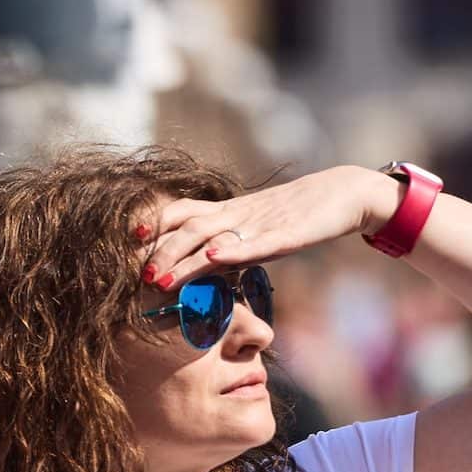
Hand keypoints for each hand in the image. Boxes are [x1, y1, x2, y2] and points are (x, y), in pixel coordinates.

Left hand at [139, 165, 403, 290]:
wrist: (345, 193)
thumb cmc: (298, 213)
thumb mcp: (256, 226)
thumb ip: (229, 240)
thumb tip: (200, 263)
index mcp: (230, 211)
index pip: (183, 213)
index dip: (155, 223)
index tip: (127, 238)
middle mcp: (238, 214)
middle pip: (189, 228)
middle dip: (160, 252)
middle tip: (135, 275)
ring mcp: (261, 223)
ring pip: (214, 238)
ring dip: (183, 259)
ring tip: (160, 279)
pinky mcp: (287, 234)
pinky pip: (257, 244)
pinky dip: (234, 251)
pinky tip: (215, 258)